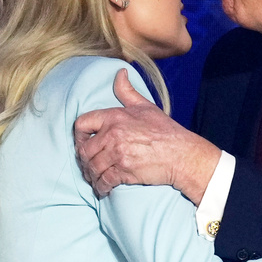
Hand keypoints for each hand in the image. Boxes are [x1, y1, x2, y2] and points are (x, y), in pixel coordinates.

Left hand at [73, 69, 221, 202]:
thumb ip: (127, 91)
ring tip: (94, 178)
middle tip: (88, 165)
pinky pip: (104, 180)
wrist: (182, 155)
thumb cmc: (166, 131)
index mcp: (115, 117)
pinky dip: (101, 187)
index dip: (79, 135)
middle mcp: (113, 134)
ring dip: (91, 175)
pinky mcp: (124, 171)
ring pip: (92, 166)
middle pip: (84, 149)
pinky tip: (103, 188)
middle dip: (84, 159)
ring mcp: (118, 153)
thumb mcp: (146, 107)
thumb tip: (120, 73)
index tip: (83, 143)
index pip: (83, 123)